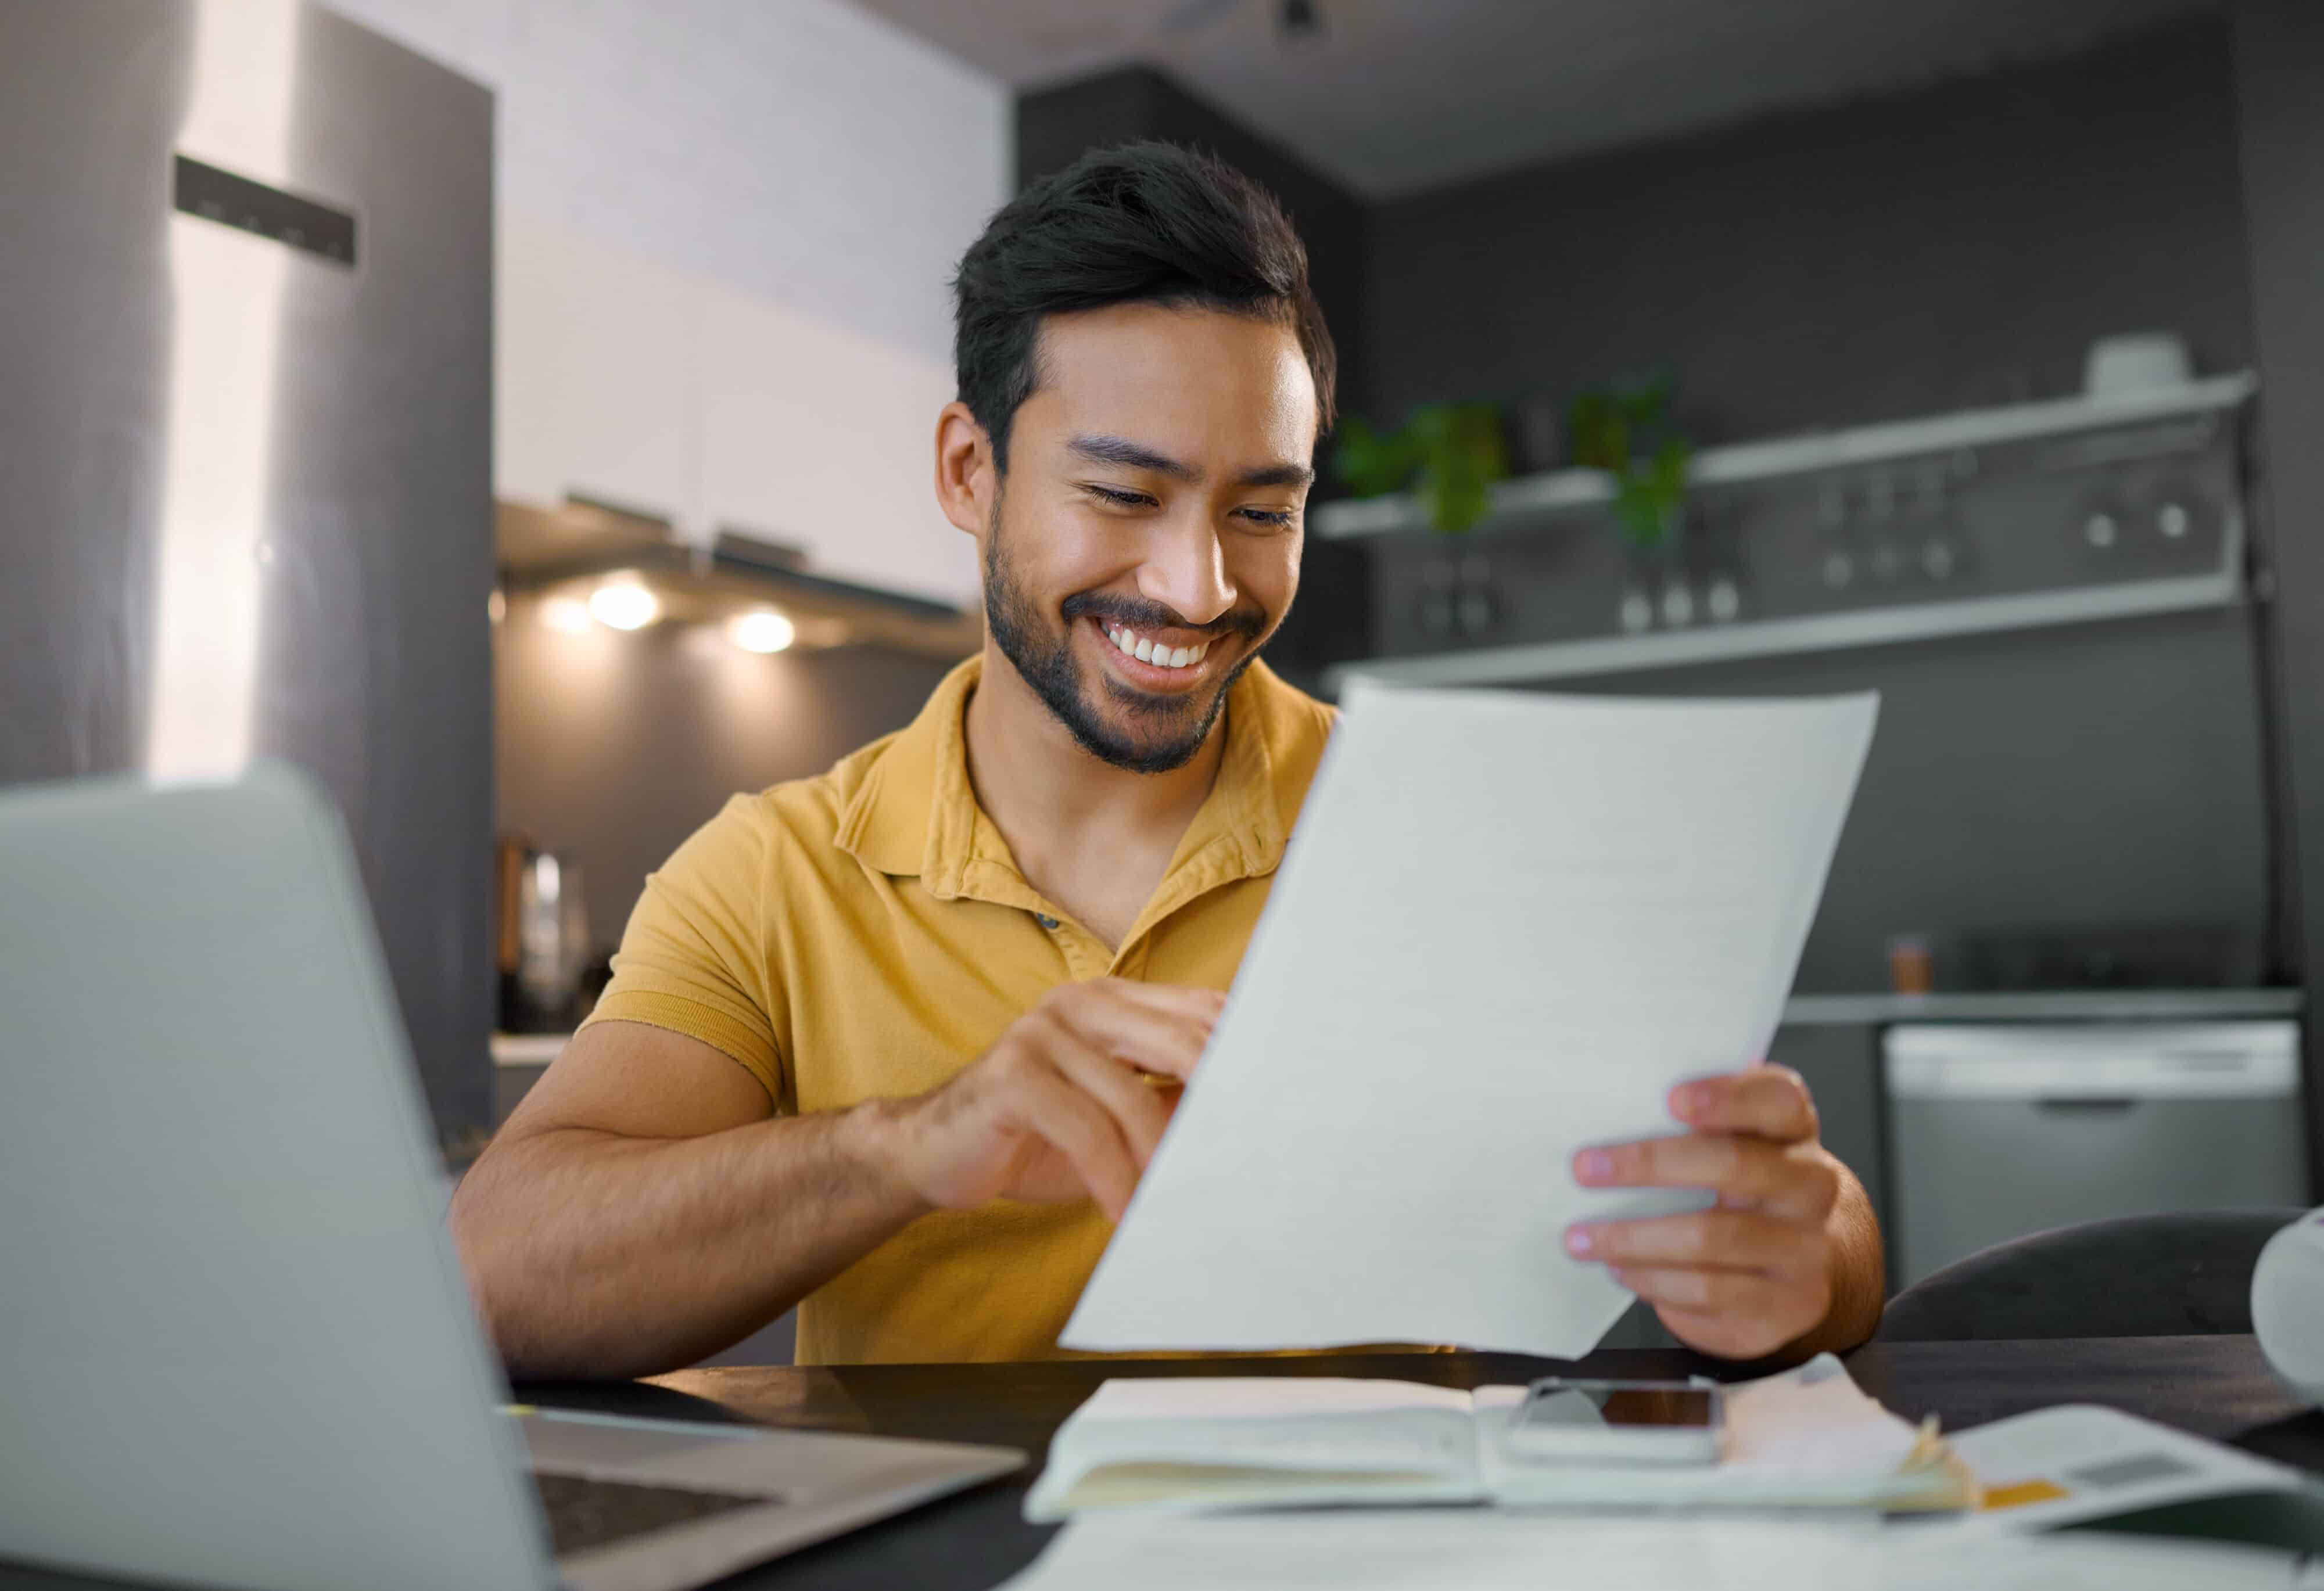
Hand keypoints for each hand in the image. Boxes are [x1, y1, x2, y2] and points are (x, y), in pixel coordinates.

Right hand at [881, 979, 1224, 1220]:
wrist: (934, 1152)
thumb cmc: (1035, 1134)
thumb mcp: (1113, 1110)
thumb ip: (1168, 1094)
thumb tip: (1247, 1112)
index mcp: (1112, 999)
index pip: (1201, 1011)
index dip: (1244, 1054)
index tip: (1284, 1103)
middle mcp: (1080, 1002)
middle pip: (1180, 1043)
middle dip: (1218, 1105)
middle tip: (1245, 1158)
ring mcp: (1042, 1033)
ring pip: (1133, 1097)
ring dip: (1161, 1161)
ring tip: (1178, 1202)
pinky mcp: (1012, 1075)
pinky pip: (1085, 1131)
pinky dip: (1113, 1179)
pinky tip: (1124, 1213)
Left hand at [1564, 1066, 1843, 1360]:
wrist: (1809, 1259)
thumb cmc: (1749, 1186)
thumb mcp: (1738, 1144)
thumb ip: (1694, 1122)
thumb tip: (1608, 1110)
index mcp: (1794, 1132)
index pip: (1778, 1100)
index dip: (1728, 1096)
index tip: (1672, 1099)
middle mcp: (1811, 1187)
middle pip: (1734, 1166)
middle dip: (1648, 1165)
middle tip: (1584, 1169)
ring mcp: (1806, 1250)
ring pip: (1711, 1238)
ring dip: (1632, 1239)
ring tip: (1582, 1238)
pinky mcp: (1787, 1306)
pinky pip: (1708, 1292)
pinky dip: (1652, 1281)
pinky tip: (1622, 1270)